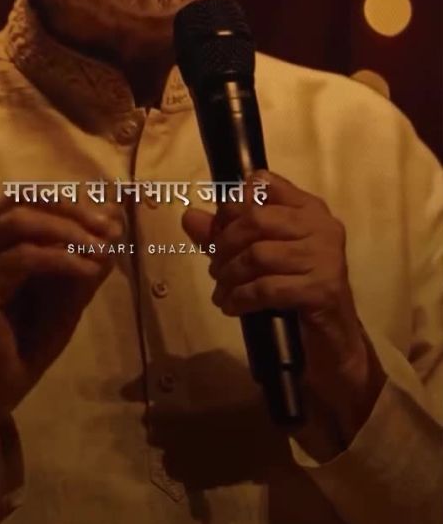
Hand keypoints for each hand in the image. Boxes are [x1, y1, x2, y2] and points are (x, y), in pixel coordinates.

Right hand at [0, 192, 122, 422]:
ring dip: (68, 232)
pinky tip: (86, 272)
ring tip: (101, 250)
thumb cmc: (37, 328)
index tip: (112, 220)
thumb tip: (115, 212)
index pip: (34, 194)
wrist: (9, 377)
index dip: (74, 201)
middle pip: (26, 198)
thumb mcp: (74, 281)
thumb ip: (90, 248)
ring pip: (22, 221)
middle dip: (73, 211)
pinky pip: (23, 257)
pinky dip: (61, 259)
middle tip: (110, 230)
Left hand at [182, 171, 385, 444]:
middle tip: (216, 268)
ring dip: (229, 276)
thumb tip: (189, 216)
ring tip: (222, 291)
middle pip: (256, 218)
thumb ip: (225, 235)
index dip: (233, 204)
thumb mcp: (258, 258)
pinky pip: (267, 287)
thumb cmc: (294, 290)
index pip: (264, 183)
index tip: (220, 231)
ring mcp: (325, 257)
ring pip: (258, 255)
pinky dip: (241, 298)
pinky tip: (233, 307)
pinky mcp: (322, 289)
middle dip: (225, 245)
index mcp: (308, 208)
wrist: (332, 340)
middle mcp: (322, 226)